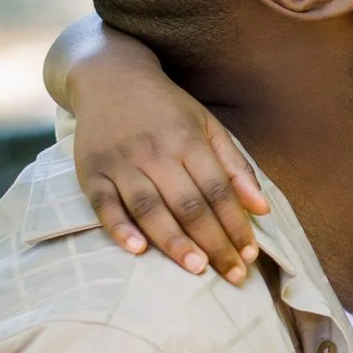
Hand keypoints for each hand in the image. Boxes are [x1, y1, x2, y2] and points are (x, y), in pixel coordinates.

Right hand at [52, 20, 269, 282]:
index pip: (219, 190)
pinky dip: (119, 228)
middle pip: (189, 204)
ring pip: (149, 208)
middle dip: (213, 242)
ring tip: (197, 270)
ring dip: (174, 242)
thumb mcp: (207, 126)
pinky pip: (103, 205)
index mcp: (188, 140)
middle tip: (232, 275)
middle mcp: (155, 152)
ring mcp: (121, 162)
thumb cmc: (166, 109)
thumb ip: (235, 166)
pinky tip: (137, 251)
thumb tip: (262, 209)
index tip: (249, 255)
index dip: (236, 225)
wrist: (109, 76)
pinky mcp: (90, 171)